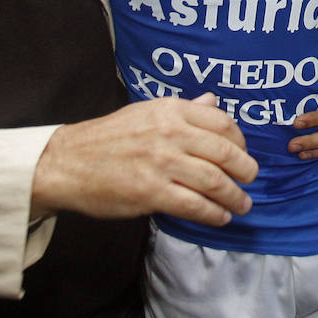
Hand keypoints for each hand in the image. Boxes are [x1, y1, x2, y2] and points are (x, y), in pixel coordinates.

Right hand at [32, 93, 257, 224]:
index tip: (243, 152)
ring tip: (242, 204)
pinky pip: (194, 205)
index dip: (240, 141)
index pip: (221, 122)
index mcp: (170, 110)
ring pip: (214, 181)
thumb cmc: (107, 138)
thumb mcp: (145, 112)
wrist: (66, 162)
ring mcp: (161, 163)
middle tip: (251, 179)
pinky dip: (213, 213)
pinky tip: (220, 216)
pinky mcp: (151, 192)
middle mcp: (170, 133)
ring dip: (235, 196)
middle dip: (245, 169)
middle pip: (225, 152)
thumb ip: (183, 110)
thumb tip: (213, 101)